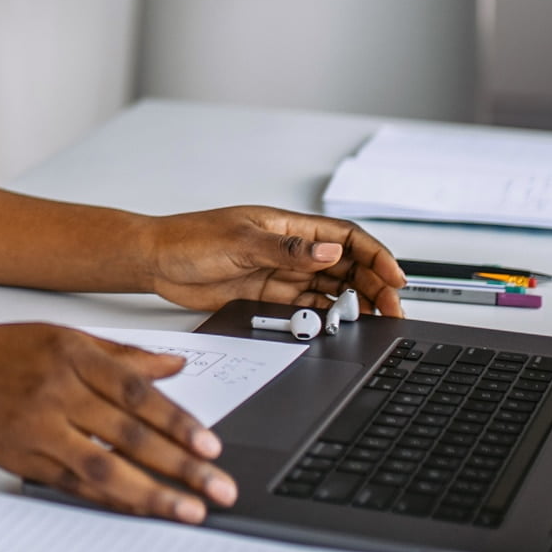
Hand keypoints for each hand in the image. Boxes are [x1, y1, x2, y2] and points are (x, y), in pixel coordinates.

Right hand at [0, 322, 235, 523]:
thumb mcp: (60, 337)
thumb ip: (121, 355)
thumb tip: (174, 364)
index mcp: (71, 354)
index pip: (137, 391)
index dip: (178, 420)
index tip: (211, 446)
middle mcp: (56, 391)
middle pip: (130, 434)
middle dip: (181, 465)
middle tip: (218, 487)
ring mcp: (39, 429)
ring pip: (105, 467)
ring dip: (152, 494)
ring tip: (189, 511)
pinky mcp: (25, 460)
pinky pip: (76, 485)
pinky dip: (111, 500)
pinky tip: (139, 510)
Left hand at [144, 206, 407, 317]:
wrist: (156, 261)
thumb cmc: (189, 239)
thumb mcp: (240, 242)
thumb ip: (286, 250)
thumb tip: (329, 251)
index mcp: (288, 227)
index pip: (344, 237)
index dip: (375, 255)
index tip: (395, 277)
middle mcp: (289, 249)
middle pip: (345, 265)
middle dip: (373, 284)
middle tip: (391, 309)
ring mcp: (280, 273)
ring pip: (330, 287)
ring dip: (353, 302)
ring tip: (373, 320)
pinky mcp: (267, 295)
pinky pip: (306, 305)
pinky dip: (325, 315)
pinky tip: (338, 325)